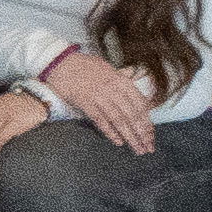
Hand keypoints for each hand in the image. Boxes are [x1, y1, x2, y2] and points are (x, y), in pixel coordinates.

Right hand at [41, 49, 159, 154]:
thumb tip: (137, 100)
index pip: (140, 105)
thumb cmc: (85, 66)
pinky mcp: (85, 102)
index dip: (147, 122)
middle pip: (132, 115)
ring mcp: (99, 95)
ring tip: (137, 149)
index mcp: (122, 81)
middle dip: (142, 134)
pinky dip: (110, 132)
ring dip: (130, 136)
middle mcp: (113, 89)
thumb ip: (123, 85)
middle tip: (148, 148)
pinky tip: (118, 141)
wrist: (60, 62)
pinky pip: (100, 120)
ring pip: (119, 120)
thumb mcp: (110, 70)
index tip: (151, 135)